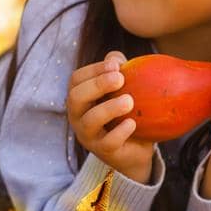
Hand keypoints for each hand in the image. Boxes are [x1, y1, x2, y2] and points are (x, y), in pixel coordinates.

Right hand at [67, 51, 154, 183]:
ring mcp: (88, 135)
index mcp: (80, 98)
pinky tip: (132, 123)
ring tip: (129, 101)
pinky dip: (120, 131)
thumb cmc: (125, 113)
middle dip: (97, 85)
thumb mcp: (121, 90)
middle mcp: (78, 116)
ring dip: (109, 108)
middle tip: (120, 78)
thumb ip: (117, 72)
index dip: (94, 70)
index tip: (116, 65)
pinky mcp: (104, 151)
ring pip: (89, 121)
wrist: (135, 149)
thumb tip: (116, 59)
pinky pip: (108, 142)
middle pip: (76, 97)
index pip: (76, 79)